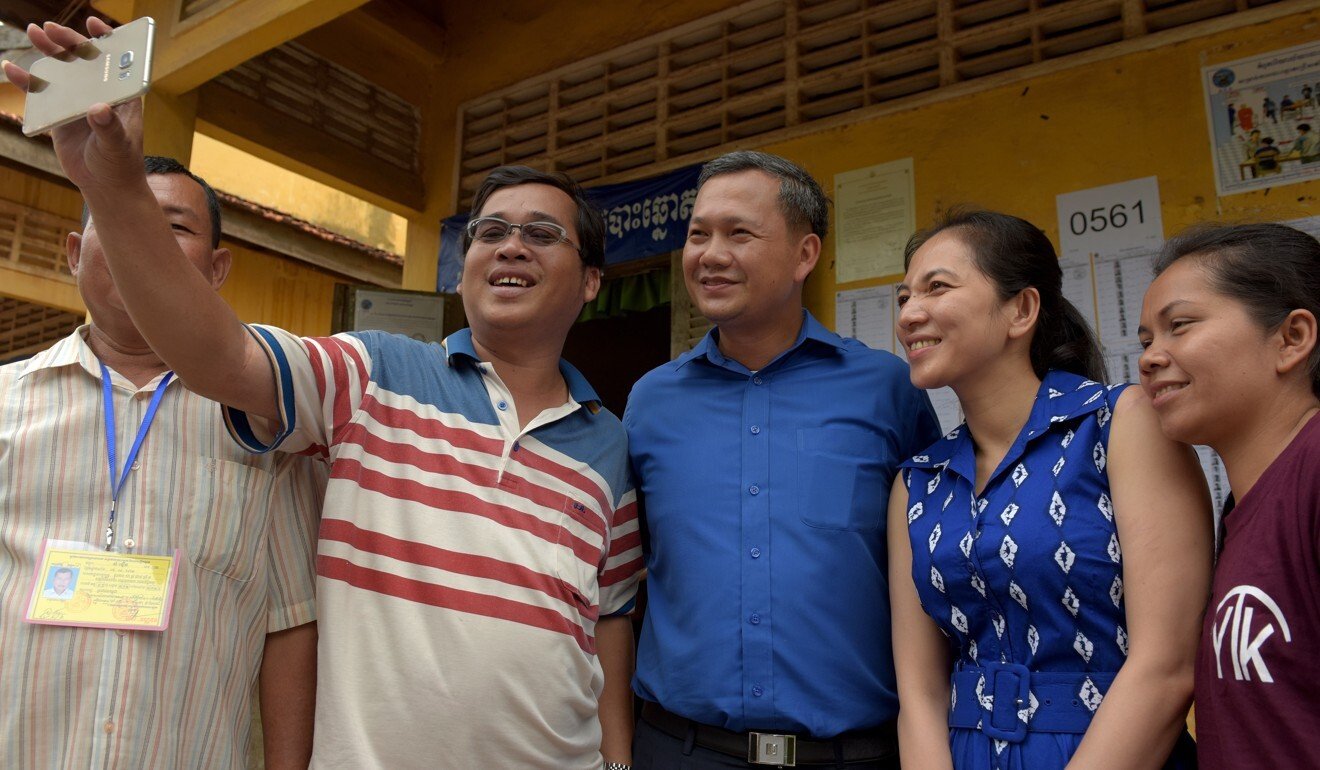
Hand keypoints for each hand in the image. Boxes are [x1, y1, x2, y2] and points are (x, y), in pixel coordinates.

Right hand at [1, 18, 145, 193]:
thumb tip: (98, 110)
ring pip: (62, 70)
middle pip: (83, 60)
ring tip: (34, 32)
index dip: (106, 39)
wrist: (104, 186)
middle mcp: (99, 93)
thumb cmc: (120, 164)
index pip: (116, 60)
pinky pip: (41, 92)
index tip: (94, 23)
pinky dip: (28, 80)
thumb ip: (110, 128)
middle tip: (50, 28)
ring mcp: (78, 101)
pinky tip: (13, 69)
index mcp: (121, 95)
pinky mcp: (59, 113)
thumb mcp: (117, 146)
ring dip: (48, 51)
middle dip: (68, 40)